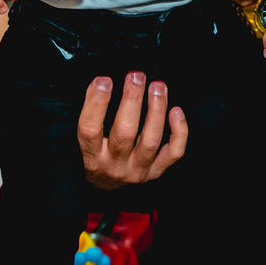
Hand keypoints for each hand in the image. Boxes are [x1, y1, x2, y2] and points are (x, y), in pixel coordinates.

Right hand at [78, 72, 186, 189]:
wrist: (108, 189)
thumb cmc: (96, 154)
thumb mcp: (86, 141)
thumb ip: (92, 114)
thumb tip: (103, 79)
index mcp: (91, 156)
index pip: (90, 129)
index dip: (96, 103)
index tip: (103, 79)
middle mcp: (114, 165)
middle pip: (124, 132)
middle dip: (132, 100)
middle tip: (136, 75)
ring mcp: (138, 170)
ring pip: (150, 140)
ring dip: (156, 110)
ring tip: (157, 85)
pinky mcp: (157, 171)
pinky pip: (174, 152)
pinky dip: (179, 131)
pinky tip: (176, 110)